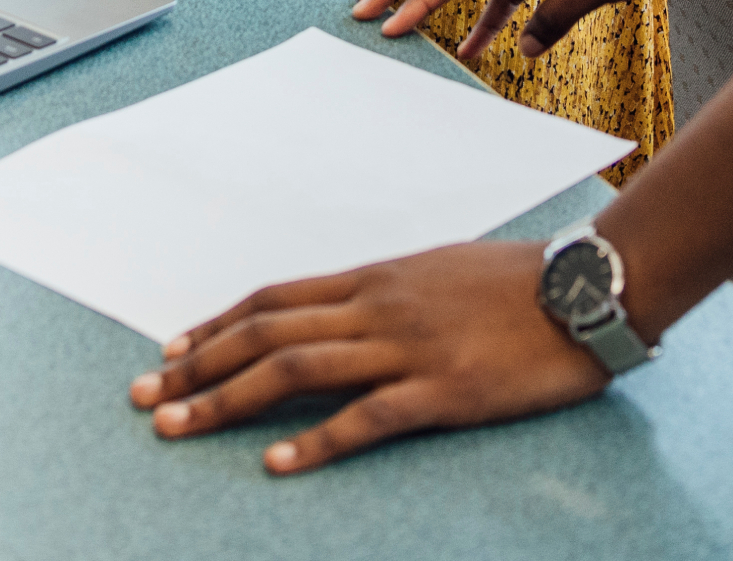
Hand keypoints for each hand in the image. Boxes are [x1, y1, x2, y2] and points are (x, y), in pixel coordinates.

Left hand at [128, 241, 604, 473]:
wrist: (588, 287)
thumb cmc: (520, 281)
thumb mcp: (443, 271)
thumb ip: (391, 293)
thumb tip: (345, 311)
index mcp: (381, 277)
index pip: (279, 297)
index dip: (219, 324)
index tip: (172, 351)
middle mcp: (382, 305)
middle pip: (271, 331)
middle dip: (200, 365)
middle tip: (145, 397)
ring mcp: (410, 346)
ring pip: (298, 368)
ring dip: (229, 400)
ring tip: (177, 427)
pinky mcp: (444, 390)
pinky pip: (366, 417)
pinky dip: (314, 440)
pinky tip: (275, 462)